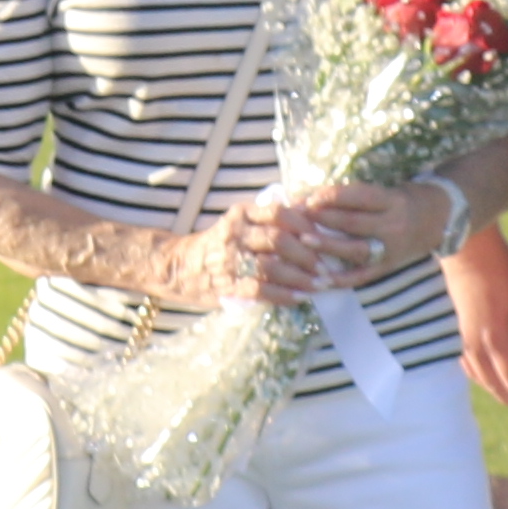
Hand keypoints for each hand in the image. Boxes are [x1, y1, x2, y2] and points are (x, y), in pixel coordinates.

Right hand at [182, 182, 407, 304]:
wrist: (179, 267)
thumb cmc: (221, 244)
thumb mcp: (242, 223)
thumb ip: (272, 218)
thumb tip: (313, 210)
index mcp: (243, 214)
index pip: (278, 212)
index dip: (304, 223)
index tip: (324, 236)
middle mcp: (236, 233)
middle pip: (278, 239)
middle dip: (307, 255)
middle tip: (327, 267)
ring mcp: (230, 259)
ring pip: (271, 266)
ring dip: (300, 277)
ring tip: (320, 285)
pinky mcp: (227, 284)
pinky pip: (259, 290)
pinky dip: (283, 295)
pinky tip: (299, 298)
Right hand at [445, 224, 507, 407]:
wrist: (467, 248)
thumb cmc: (502, 265)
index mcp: (496, 337)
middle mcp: (478, 343)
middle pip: (497, 384)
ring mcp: (466, 338)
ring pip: (482, 377)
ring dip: (498, 392)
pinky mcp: (461, 330)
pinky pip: (469, 364)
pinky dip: (480, 376)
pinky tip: (487, 380)